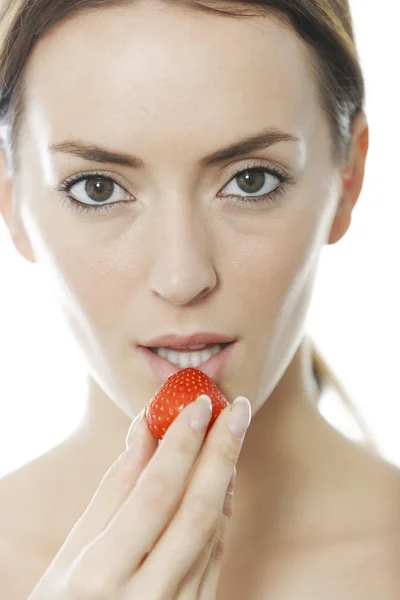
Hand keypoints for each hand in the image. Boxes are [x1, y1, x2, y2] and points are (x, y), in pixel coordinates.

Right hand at [27, 394, 250, 598]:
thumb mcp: (75, 549)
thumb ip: (116, 489)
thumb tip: (146, 427)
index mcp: (102, 576)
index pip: (156, 494)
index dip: (182, 444)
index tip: (200, 403)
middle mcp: (147, 598)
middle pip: (198, 510)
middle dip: (222, 451)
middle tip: (238, 407)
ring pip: (214, 531)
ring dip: (226, 476)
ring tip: (231, 432)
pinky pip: (217, 554)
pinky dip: (223, 510)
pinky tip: (224, 477)